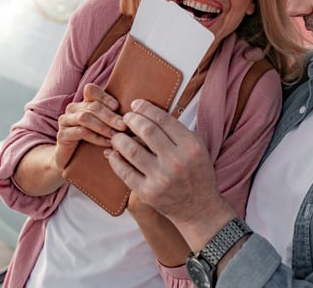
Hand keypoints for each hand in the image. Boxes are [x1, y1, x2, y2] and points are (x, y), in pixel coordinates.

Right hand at [53, 83, 125, 169]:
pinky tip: (106, 142)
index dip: (104, 96)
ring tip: (116, 135)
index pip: (91, 90)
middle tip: (124, 125)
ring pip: (85, 117)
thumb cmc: (92, 141)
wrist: (70, 160)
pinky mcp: (62, 135)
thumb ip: (115, 118)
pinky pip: (80, 132)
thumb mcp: (105, 127)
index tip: (117, 106)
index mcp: (83, 102)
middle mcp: (73, 108)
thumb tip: (138, 115)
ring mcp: (66, 121)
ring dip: (103, 126)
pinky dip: (96, 137)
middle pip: (92, 106)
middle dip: (110, 116)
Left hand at [107, 99, 235, 249]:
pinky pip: (125, 172)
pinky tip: (113, 153)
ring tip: (117, 135)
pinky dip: (115, 160)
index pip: (163, 120)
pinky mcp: (147, 193)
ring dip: (120, 139)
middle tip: (126, 117)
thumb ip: (179, 132)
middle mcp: (176, 161)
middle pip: (147, 131)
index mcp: (191, 146)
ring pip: (131, 150)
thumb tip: (151, 114)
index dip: (146, 109)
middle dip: (132, 119)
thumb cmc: (198, 174)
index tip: (136, 104)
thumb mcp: (199, 148)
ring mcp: (161, 178)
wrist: (199, 209)